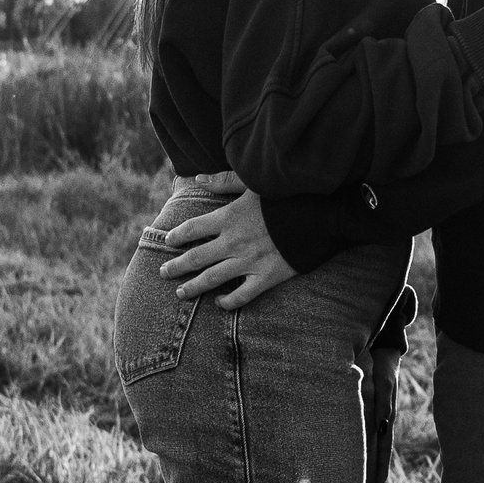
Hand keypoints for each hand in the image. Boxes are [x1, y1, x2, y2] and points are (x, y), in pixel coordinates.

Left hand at [154, 174, 294, 308]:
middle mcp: (233, 242)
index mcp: (229, 218)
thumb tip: (198, 179)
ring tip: (180, 293)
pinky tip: (219, 303)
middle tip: (163, 273)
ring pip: (212, 279)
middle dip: (176, 267)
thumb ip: (224, 182)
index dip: (176, 236)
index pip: (192, 229)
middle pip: (195, 257)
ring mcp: (249, 262)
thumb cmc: (286, 196)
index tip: (168, 241)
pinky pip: (242, 295)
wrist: (319, 215)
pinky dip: (228, 302)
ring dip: (193, 288)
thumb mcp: (254, 183)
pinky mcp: (267, 276)